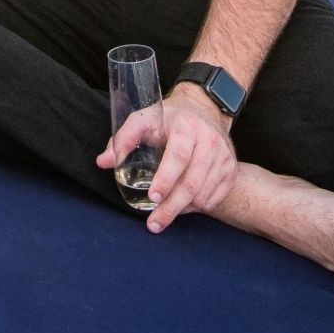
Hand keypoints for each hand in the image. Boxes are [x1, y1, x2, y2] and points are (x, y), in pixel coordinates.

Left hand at [97, 83, 236, 231]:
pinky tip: (182, 205)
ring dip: (182, 209)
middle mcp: (209, 141)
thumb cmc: (168, 118)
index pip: (179, 156)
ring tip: (164, 214)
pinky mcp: (230, 170)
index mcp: (187, 126)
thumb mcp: (144, 119)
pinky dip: (196, 207)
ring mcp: (223, 157)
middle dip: (171, 207)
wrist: (204, 109)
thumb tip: (103, 162)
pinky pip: (213, 198)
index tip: (152, 197)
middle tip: (154, 223)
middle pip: (191, 182)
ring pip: (203, 195)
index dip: (166, 179)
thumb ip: (123, 139)